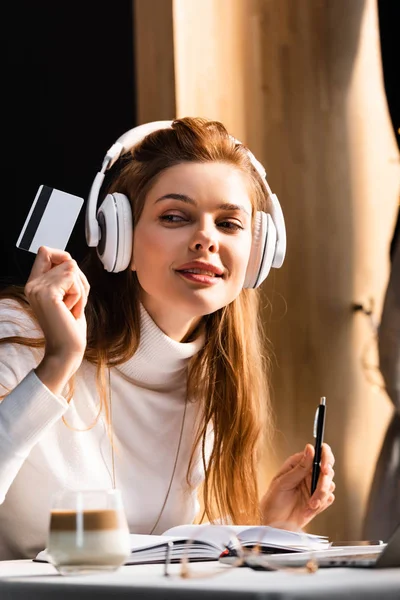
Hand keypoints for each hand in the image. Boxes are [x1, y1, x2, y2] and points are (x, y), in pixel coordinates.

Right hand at [24, 246, 89, 392]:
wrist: (66, 351)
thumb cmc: (69, 328)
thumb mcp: (67, 297)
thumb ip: (64, 278)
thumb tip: (69, 260)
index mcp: (34, 284)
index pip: (45, 251)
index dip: (64, 258)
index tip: (71, 279)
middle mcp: (32, 284)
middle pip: (65, 259)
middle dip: (79, 279)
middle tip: (74, 302)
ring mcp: (37, 288)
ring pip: (72, 268)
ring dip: (80, 289)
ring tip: (72, 308)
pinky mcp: (47, 293)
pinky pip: (72, 278)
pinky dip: (79, 294)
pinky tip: (71, 310)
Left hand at [260, 443, 334, 529]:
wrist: (274, 523)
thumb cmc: (273, 499)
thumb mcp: (283, 481)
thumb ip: (299, 467)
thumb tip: (310, 449)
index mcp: (299, 464)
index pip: (318, 453)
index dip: (325, 457)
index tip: (324, 468)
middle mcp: (308, 473)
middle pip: (328, 469)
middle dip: (324, 481)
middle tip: (319, 489)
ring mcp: (314, 486)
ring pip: (330, 485)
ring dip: (321, 495)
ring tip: (310, 504)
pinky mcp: (319, 499)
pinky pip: (329, 498)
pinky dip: (321, 504)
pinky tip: (310, 508)